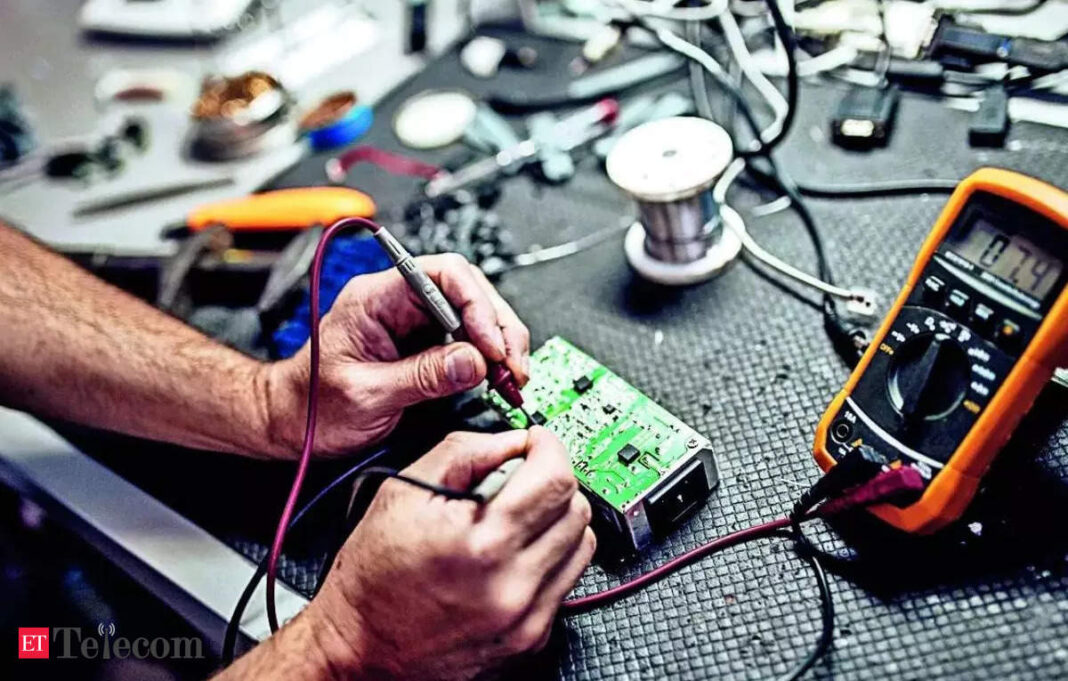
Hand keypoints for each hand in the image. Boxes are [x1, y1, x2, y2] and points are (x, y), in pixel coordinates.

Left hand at [264, 254, 529, 457]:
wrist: (290, 422)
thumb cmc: (312, 406)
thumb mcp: (367, 395)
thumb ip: (422, 377)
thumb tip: (474, 363)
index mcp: (376, 298)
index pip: (442, 274)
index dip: (477, 305)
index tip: (492, 345)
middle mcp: (397, 301)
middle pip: (467, 291)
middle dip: (498, 326)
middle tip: (513, 366)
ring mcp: (413, 321)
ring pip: (473, 314)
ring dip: (499, 343)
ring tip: (512, 377)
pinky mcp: (424, 343)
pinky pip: (466, 339)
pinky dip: (488, 358)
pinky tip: (498, 377)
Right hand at [303, 428, 595, 680]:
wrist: (359, 648)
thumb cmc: (371, 577)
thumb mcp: (402, 491)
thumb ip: (463, 452)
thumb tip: (512, 441)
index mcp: (482, 543)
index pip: (556, 479)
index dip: (548, 447)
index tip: (535, 443)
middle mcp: (512, 585)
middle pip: (577, 510)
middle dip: (552, 481)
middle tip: (520, 479)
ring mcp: (526, 618)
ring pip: (582, 545)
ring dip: (558, 519)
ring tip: (517, 517)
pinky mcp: (530, 638)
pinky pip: (566, 580)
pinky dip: (549, 556)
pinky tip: (514, 552)